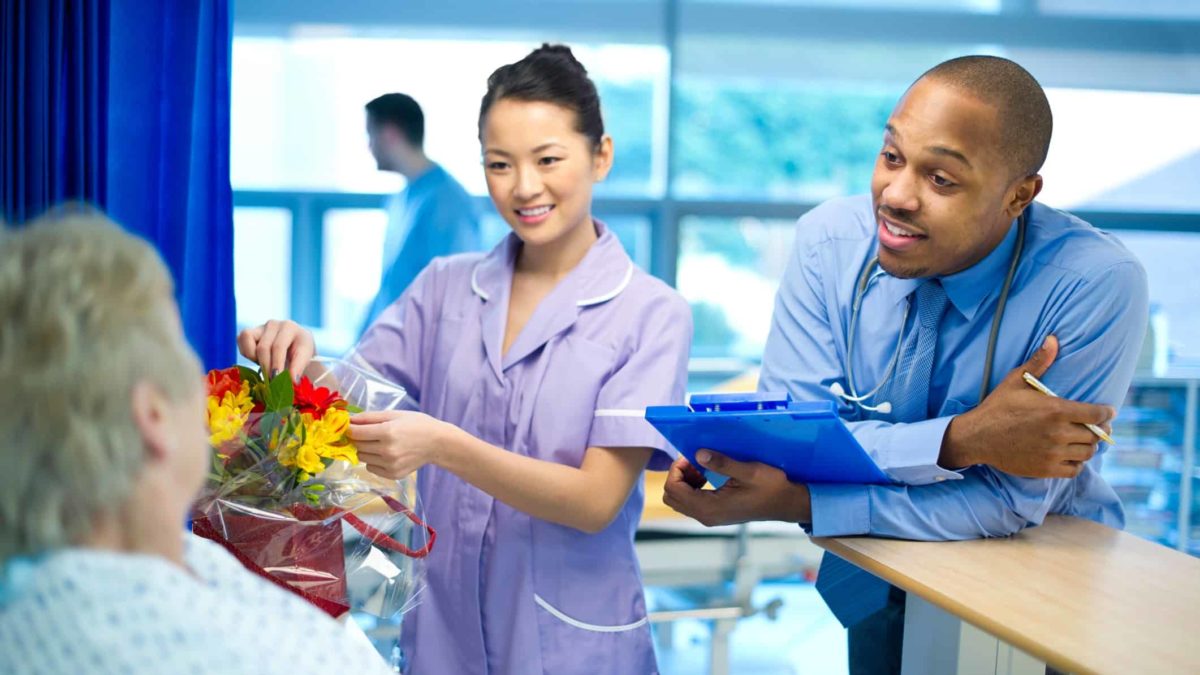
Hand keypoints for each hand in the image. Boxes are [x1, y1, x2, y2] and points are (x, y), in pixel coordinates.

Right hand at [237, 320, 314, 381]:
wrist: (295, 345)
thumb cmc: (300, 353)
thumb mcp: (305, 360)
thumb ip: (298, 369)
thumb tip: (292, 380)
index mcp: (292, 329)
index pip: (279, 347)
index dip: (277, 364)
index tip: (277, 379)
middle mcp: (277, 325)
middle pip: (263, 348)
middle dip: (266, 367)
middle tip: (271, 381)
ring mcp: (263, 326)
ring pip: (250, 343)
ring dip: (256, 360)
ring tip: (267, 368)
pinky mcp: (251, 331)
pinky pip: (242, 340)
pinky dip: (247, 354)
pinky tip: (259, 360)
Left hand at [348, 410, 450, 479]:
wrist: (438, 443)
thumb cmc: (417, 424)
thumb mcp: (394, 415)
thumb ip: (370, 417)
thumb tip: (349, 419)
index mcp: (387, 433)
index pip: (356, 433)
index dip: (350, 429)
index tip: (351, 426)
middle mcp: (387, 451)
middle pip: (358, 446)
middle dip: (358, 439)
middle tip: (368, 433)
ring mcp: (390, 465)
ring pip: (363, 458)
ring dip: (365, 450)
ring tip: (379, 443)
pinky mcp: (393, 475)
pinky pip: (371, 468)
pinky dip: (373, 461)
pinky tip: (385, 454)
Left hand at [661, 450, 810, 526]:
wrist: (786, 503)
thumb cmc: (771, 487)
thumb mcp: (749, 471)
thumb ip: (722, 463)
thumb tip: (698, 454)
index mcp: (710, 508)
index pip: (673, 489)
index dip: (676, 470)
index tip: (692, 456)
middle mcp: (706, 516)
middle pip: (671, 497)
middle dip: (678, 475)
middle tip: (695, 461)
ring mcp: (710, 517)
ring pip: (680, 500)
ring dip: (685, 481)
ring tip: (702, 467)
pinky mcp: (715, 514)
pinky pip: (691, 502)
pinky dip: (692, 487)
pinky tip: (708, 475)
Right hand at [941, 335, 1114, 478]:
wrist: (977, 437)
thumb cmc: (998, 407)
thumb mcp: (1016, 381)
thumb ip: (1039, 362)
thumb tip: (1053, 339)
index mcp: (1056, 411)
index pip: (1097, 414)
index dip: (1106, 413)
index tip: (1108, 412)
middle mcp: (1058, 433)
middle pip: (1094, 435)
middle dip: (1098, 429)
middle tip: (1095, 426)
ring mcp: (1053, 453)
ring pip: (1087, 453)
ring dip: (1088, 446)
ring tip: (1083, 440)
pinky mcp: (1046, 469)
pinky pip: (1074, 470)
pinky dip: (1076, 463)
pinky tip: (1070, 455)